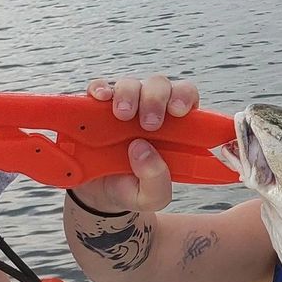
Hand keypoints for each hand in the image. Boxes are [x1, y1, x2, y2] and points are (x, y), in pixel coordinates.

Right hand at [69, 73, 201, 214]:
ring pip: (131, 83)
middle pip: (159, 85)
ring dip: (129, 94)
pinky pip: (98, 88)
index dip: (184, 97)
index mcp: (173, 126)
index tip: (177, 111)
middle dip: (156, 99)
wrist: (97, 195)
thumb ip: (156, 180)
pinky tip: (101, 100)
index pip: (186, 97)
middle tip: (148, 124)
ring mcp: (123, 105)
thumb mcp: (152, 198)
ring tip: (122, 116)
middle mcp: (150, 109)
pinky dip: (100, 89)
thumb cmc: (132, 188)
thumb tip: (143, 150)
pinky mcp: (95, 107)